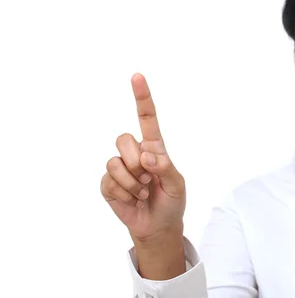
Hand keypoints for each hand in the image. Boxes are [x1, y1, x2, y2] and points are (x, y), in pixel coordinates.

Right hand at [101, 73, 185, 242]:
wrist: (158, 227)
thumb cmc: (171, 201)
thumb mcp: (177, 184)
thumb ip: (165, 167)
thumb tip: (146, 155)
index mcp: (155, 147)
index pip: (147, 118)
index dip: (142, 97)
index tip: (137, 76)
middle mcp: (135, 153)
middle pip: (124, 139)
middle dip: (137, 162)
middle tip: (149, 179)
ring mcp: (120, 167)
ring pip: (116, 161)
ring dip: (133, 182)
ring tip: (144, 192)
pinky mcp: (108, 183)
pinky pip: (110, 180)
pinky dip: (125, 193)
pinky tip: (133, 200)